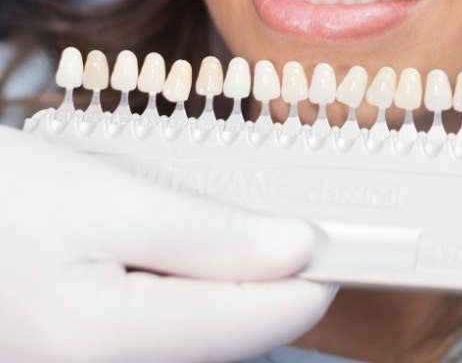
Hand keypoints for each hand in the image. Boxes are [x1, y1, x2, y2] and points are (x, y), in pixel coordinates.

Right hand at [0, 124, 335, 362]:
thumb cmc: (3, 198)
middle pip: (226, 336)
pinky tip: (181, 252)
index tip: (345, 241)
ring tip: (231, 226)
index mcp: (103, 342)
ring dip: (226, 284)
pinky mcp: (87, 358)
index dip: (309, 280)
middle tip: (290, 218)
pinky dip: (187, 293)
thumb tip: (295, 249)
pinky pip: (160, 336)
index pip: (252, 324)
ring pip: (196, 337)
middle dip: (266, 279)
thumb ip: (205, 234)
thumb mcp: (107, 199)